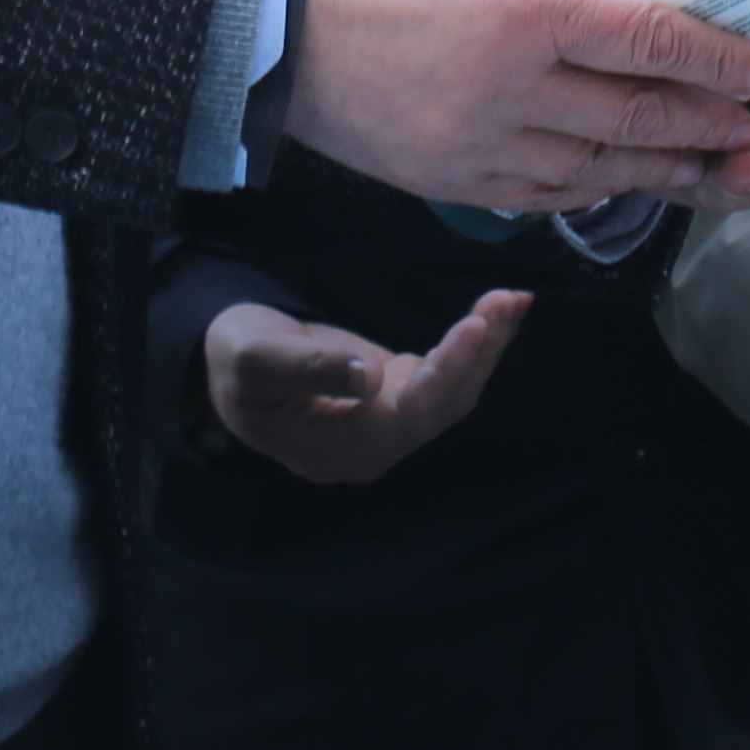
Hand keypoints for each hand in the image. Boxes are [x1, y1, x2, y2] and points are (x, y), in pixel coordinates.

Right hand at [202, 290, 528, 487]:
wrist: (235, 364)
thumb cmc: (238, 362)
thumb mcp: (256, 359)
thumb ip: (307, 369)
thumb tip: (369, 379)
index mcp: (338, 449)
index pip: (407, 417)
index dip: (445, 373)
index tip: (474, 328)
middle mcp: (375, 447)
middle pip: (442, 406)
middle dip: (480, 354)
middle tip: (508, 302)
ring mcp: (391, 424)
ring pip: (452, 392)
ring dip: (486, 346)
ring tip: (513, 300)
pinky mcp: (400, 396)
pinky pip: (447, 375)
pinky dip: (474, 344)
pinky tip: (499, 310)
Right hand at [289, 0, 749, 212]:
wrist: (268, 23)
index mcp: (523, 10)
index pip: (650, 42)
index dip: (719, 58)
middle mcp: (509, 88)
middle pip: (639, 116)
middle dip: (713, 121)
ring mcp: (480, 146)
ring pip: (602, 166)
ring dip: (670, 166)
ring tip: (721, 162)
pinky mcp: (454, 181)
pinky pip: (550, 193)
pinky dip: (602, 185)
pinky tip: (635, 176)